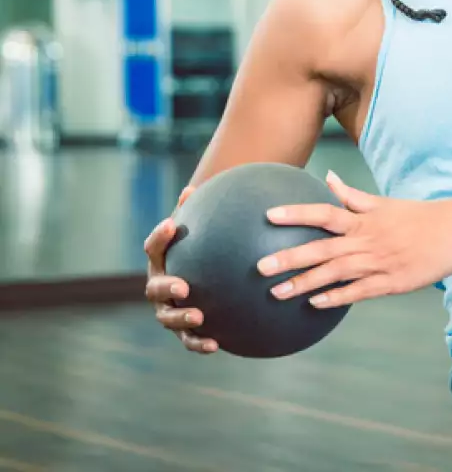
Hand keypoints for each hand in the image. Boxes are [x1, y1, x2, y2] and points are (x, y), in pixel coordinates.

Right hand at [144, 185, 217, 353]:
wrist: (205, 281)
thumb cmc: (205, 251)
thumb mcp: (205, 232)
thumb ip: (201, 214)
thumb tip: (195, 187)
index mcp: (162, 261)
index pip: (154, 247)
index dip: (160, 236)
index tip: (170, 224)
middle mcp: (160, 286)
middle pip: (155, 288)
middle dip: (167, 286)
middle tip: (184, 285)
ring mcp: (169, 310)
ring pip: (167, 318)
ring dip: (181, 318)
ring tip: (199, 317)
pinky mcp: (185, 331)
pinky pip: (189, 340)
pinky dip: (199, 343)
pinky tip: (217, 345)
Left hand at [258, 172, 451, 308]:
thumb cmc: (424, 215)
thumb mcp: (388, 203)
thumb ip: (354, 196)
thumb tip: (327, 177)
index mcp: (367, 218)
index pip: (325, 213)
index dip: (296, 213)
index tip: (268, 216)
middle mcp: (369, 238)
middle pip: (322, 248)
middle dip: (289, 258)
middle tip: (258, 267)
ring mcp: (382, 261)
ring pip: (336, 273)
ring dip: (305, 283)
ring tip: (276, 293)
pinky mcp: (395, 281)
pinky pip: (359, 291)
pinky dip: (337, 297)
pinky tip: (315, 304)